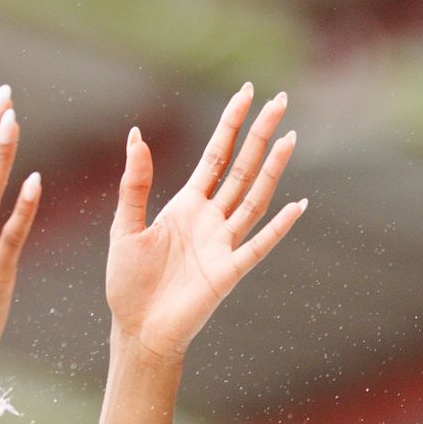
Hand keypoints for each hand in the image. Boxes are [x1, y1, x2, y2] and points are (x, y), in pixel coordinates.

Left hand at [107, 84, 306, 362]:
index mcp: (186, 206)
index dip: (230, 125)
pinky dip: (278, 226)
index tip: (246, 94)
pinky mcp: (228, 272)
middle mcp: (210, 220)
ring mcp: (223, 244)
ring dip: (272, 169)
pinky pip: (258, 245)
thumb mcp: (124, 226)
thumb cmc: (128, 283)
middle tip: (280, 100)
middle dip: (259, 135)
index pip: (215, 156)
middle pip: (242, 169)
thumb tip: (136, 135)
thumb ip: (135, 183)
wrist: (136, 329)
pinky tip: (298, 204)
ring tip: (289, 137)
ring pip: (254, 198)